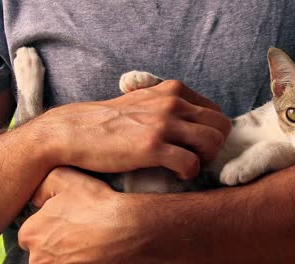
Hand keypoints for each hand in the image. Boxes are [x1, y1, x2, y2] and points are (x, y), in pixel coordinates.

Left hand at [19, 167, 155, 263]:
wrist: (129, 228)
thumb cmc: (97, 204)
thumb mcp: (64, 177)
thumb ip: (41, 186)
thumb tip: (36, 198)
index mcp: (29, 234)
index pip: (32, 233)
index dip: (50, 225)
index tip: (67, 221)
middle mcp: (37, 259)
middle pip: (43, 251)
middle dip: (57, 243)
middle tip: (80, 231)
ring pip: (59, 261)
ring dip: (70, 254)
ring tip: (90, 242)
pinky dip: (84, 260)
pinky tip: (95, 252)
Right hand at [33, 80, 230, 178]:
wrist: (73, 132)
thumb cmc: (110, 121)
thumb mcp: (144, 101)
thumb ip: (170, 105)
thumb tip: (194, 120)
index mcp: (173, 90)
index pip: (216, 112)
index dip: (212, 132)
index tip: (197, 145)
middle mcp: (172, 103)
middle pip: (221, 127)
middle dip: (214, 147)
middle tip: (197, 158)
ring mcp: (163, 124)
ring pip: (212, 144)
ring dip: (205, 160)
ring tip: (187, 165)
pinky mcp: (151, 147)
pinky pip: (191, 163)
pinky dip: (189, 173)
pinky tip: (176, 174)